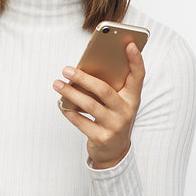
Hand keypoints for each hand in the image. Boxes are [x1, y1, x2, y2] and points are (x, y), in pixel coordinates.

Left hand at [53, 42, 144, 167]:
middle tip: (66, 69)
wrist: (115, 151)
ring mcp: (115, 126)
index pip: (138, 76)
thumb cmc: (113, 118)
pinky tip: (60, 103)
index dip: (136, 60)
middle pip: (104, 90)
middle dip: (83, 78)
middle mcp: (126, 111)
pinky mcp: (101, 138)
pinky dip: (68, 111)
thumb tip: (83, 69)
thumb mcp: (118, 103)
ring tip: (57, 83)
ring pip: (90, 105)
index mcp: (133, 98)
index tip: (129, 44)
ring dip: (70, 93)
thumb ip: (109, 86)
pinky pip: (81, 121)